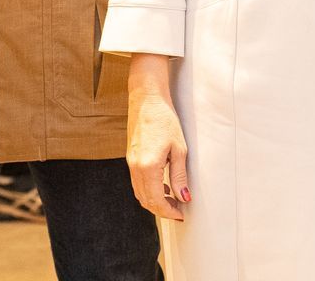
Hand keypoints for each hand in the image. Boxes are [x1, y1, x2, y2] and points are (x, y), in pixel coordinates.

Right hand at [126, 54, 189, 220]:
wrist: (147, 100)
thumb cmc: (165, 120)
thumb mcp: (179, 149)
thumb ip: (180, 176)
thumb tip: (184, 198)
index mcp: (148, 166)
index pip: (156, 200)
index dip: (169, 212)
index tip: (181, 215)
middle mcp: (135, 167)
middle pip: (146, 200)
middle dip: (162, 210)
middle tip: (178, 210)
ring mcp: (130, 163)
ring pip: (139, 193)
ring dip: (154, 201)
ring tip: (172, 199)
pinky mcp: (130, 158)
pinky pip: (137, 183)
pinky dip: (148, 190)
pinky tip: (162, 185)